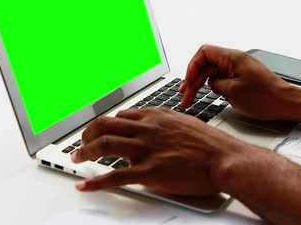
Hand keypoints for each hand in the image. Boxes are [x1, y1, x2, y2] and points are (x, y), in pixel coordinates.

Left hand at [71, 107, 245, 195]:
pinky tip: (84, 185)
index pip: (123, 115)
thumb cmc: (212, 144)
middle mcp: (147, 128)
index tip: (102, 130)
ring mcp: (146, 149)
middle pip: (106, 125)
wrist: (224, 158)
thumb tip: (160, 129)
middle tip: (81, 143)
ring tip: (76, 158)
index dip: (107, 124)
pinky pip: (114, 175)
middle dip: (88, 133)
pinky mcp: (148, 171)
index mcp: (157, 116)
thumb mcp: (187, 123)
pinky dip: (95, 182)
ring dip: (84, 152)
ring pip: (104, 145)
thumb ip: (168, 124)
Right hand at [179, 45, 298, 120]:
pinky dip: (214, 86)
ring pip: (214, 72)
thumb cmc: (265, 98)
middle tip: (185, 97)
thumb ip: (215, 84)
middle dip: (193, 80)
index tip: (187, 83)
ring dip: (202, 84)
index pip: (203, 53)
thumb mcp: (232, 92)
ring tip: (192, 98)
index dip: (191, 67)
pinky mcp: (244, 77)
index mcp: (232, 57)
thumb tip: (210, 83)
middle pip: (207, 64)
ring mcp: (240, 68)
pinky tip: (210, 96)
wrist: (286, 103)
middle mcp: (235, 59)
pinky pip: (224, 78)